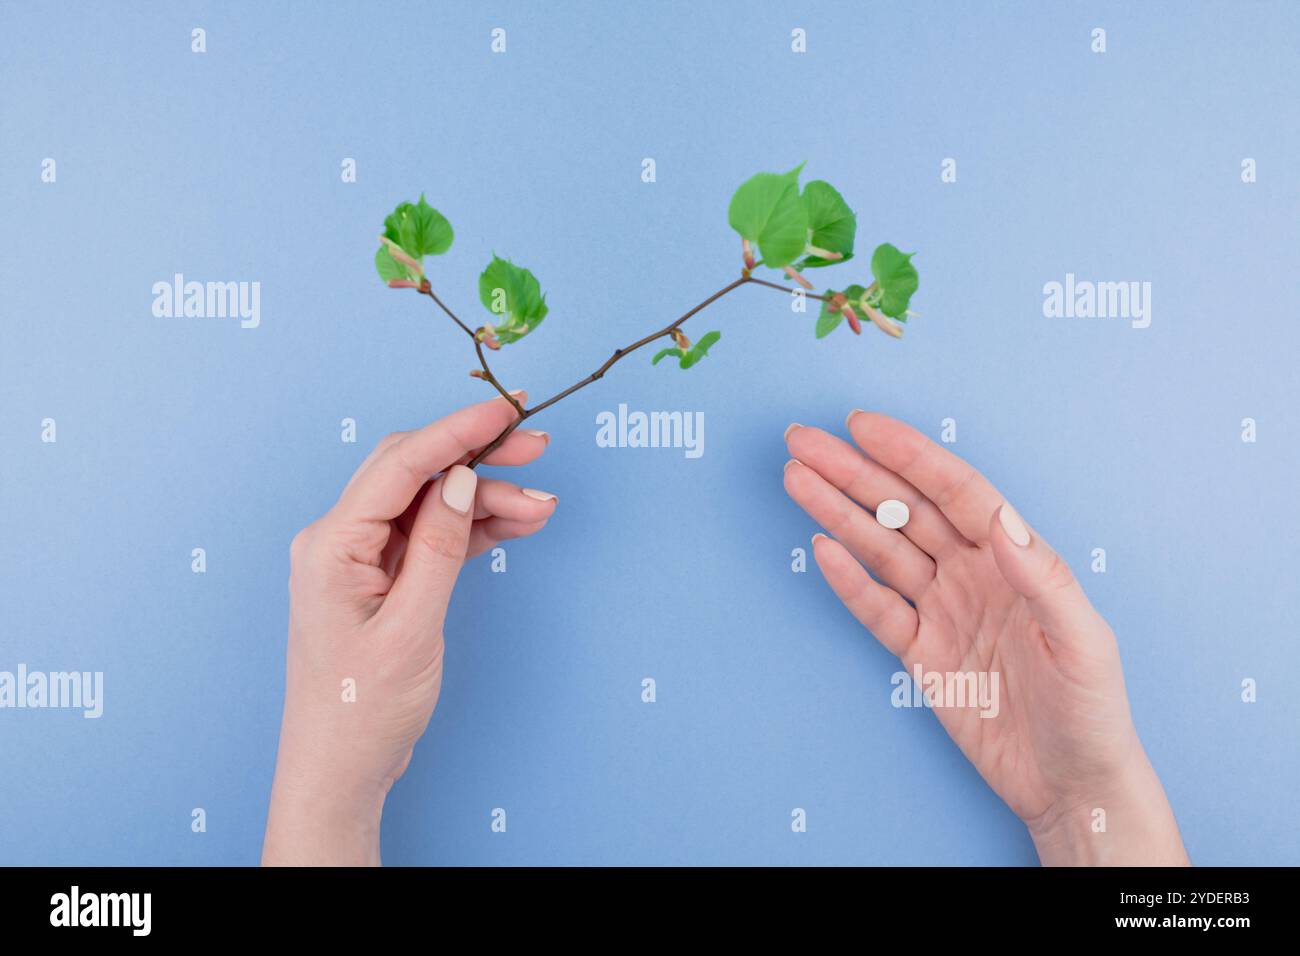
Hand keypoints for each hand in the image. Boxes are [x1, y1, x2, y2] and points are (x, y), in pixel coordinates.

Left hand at [262, 393, 557, 865]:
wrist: (340, 770)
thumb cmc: (361, 710)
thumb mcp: (410, 630)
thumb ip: (439, 549)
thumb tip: (460, 481)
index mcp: (332, 545)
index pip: (400, 465)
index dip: (456, 430)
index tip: (505, 409)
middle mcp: (340, 540)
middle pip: (416, 473)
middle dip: (478, 456)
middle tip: (537, 445)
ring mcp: (362, 559)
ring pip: (432, 504)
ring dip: (486, 499)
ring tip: (542, 506)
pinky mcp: (384, 579)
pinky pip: (434, 536)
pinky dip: (476, 528)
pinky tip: (518, 523)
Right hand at [784, 411, 1188, 865]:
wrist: (1071, 784)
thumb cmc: (1092, 711)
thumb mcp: (1083, 643)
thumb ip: (1044, 579)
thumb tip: (1002, 520)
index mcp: (1015, 559)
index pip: (954, 492)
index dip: (909, 456)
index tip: (863, 427)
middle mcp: (973, 573)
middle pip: (904, 510)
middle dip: (854, 473)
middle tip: (805, 441)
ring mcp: (943, 611)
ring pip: (881, 549)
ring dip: (838, 513)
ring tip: (797, 479)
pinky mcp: (920, 653)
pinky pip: (877, 608)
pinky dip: (847, 580)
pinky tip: (820, 547)